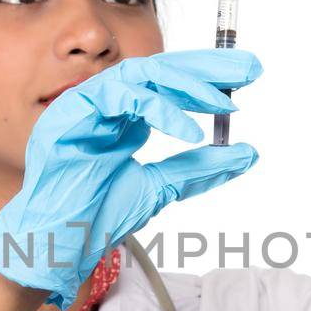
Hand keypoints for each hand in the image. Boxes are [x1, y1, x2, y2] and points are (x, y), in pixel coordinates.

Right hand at [0, 49, 262, 309]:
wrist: (61, 243)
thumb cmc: (96, 216)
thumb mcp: (160, 188)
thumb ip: (198, 168)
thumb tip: (246, 153)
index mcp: (124, 117)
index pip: (169, 83)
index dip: (208, 77)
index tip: (247, 76)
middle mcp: (106, 104)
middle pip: (160, 68)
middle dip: (206, 67)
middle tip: (248, 67)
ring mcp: (86, 105)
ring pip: (141, 74)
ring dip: (186, 85)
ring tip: (221, 102)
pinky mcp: (71, 113)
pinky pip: (120, 95)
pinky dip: (158, 109)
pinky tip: (187, 131)